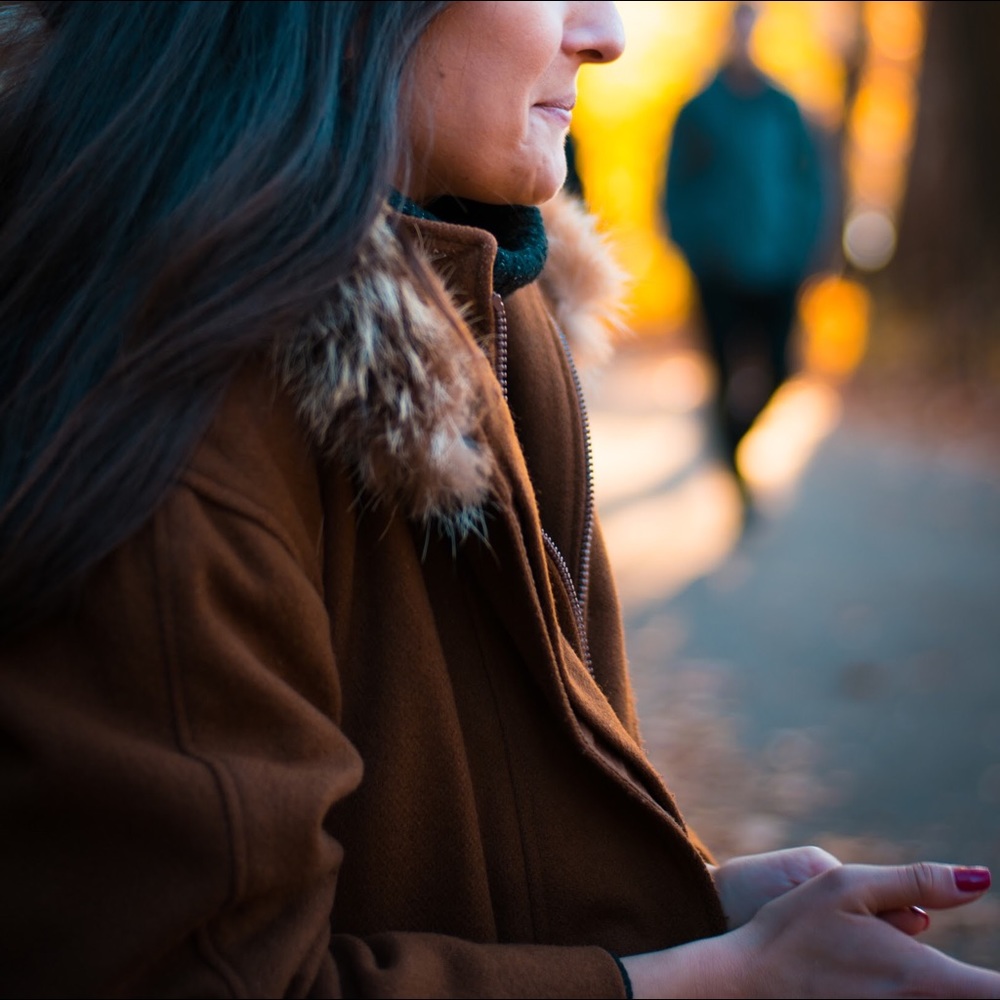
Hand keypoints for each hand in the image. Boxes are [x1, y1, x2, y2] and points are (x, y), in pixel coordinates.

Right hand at [622, 862, 999, 998]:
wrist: (744, 984)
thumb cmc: (793, 930)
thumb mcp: (846, 885)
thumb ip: (917, 881)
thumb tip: (980, 880)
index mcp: (926, 978)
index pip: (998, 991)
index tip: (994, 966)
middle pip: (973, 996)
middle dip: (969, 978)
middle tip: (898, 935)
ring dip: (940, 982)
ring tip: (874, 954)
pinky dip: (914, 993)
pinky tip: (869, 975)